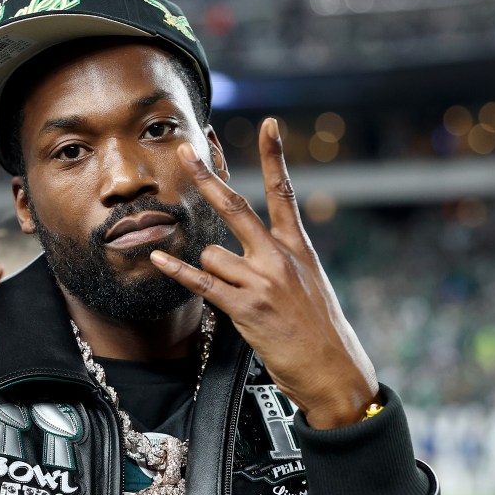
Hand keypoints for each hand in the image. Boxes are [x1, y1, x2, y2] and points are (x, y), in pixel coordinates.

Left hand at [150, 119, 377, 428]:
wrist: (336, 371)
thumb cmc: (321, 330)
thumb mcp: (311, 282)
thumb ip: (282, 258)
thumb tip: (246, 246)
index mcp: (298, 248)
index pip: (285, 192)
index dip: (274, 156)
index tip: (269, 124)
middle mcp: (279, 257)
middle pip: (236, 206)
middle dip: (207, 176)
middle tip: (186, 150)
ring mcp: (262, 281)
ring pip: (214, 254)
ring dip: (215, 271)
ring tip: (240, 297)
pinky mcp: (246, 308)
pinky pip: (202, 282)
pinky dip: (178, 271)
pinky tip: (158, 258)